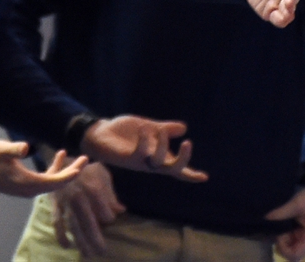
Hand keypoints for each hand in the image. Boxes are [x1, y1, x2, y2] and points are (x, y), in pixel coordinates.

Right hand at [0, 134, 86, 196]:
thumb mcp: (0, 149)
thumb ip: (14, 149)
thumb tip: (26, 147)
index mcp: (26, 183)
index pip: (53, 182)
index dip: (68, 175)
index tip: (81, 166)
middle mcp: (30, 189)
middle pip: (57, 184)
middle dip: (72, 172)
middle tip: (86, 159)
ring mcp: (28, 189)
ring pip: (52, 182)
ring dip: (64, 170)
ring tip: (74, 156)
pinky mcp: (26, 185)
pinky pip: (46, 180)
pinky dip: (54, 170)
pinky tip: (58, 157)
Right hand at [51, 162, 123, 256]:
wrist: (63, 161)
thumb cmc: (87, 169)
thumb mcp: (102, 174)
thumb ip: (111, 193)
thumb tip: (121, 210)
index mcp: (93, 189)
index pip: (105, 212)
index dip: (109, 217)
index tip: (109, 219)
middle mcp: (79, 197)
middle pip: (89, 223)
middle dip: (96, 239)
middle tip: (102, 251)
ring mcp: (66, 202)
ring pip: (73, 226)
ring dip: (80, 242)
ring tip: (88, 254)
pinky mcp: (55, 204)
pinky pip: (57, 222)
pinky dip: (61, 235)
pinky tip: (67, 246)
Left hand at [81, 116, 207, 181]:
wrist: (99, 132)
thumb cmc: (123, 133)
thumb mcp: (148, 128)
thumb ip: (165, 129)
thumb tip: (184, 127)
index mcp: (157, 156)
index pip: (176, 168)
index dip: (190, 173)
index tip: (204, 177)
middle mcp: (150, 162)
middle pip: (171, 169)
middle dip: (183, 160)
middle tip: (188, 143)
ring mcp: (139, 162)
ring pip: (157, 163)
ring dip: (162, 145)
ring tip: (158, 129)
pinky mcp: (127, 158)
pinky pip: (140, 154)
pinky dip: (145, 141)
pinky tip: (145, 129)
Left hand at [266, 187, 304, 260]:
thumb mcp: (299, 202)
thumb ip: (284, 211)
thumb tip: (267, 217)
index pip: (296, 254)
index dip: (284, 249)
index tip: (278, 236)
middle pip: (290, 252)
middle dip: (280, 242)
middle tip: (276, 228)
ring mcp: (302, 238)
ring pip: (288, 246)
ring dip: (280, 237)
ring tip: (277, 222)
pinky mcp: (298, 233)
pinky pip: (288, 240)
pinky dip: (281, 234)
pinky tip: (278, 223)